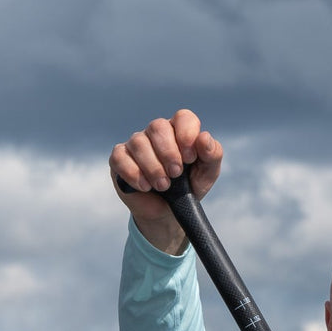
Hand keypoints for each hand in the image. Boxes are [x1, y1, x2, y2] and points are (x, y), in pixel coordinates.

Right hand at [109, 109, 223, 253]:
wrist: (167, 213)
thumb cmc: (188, 188)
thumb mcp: (207, 174)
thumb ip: (212, 155)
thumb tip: (204, 137)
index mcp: (180, 131)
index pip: (183, 117)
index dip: (186, 135)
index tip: (190, 158)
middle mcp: (156, 133)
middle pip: (158, 126)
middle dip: (169, 153)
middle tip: (176, 174)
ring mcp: (136, 144)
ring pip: (139, 142)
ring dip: (153, 167)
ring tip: (163, 186)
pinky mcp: (119, 159)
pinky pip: (120, 157)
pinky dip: (134, 174)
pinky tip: (145, 186)